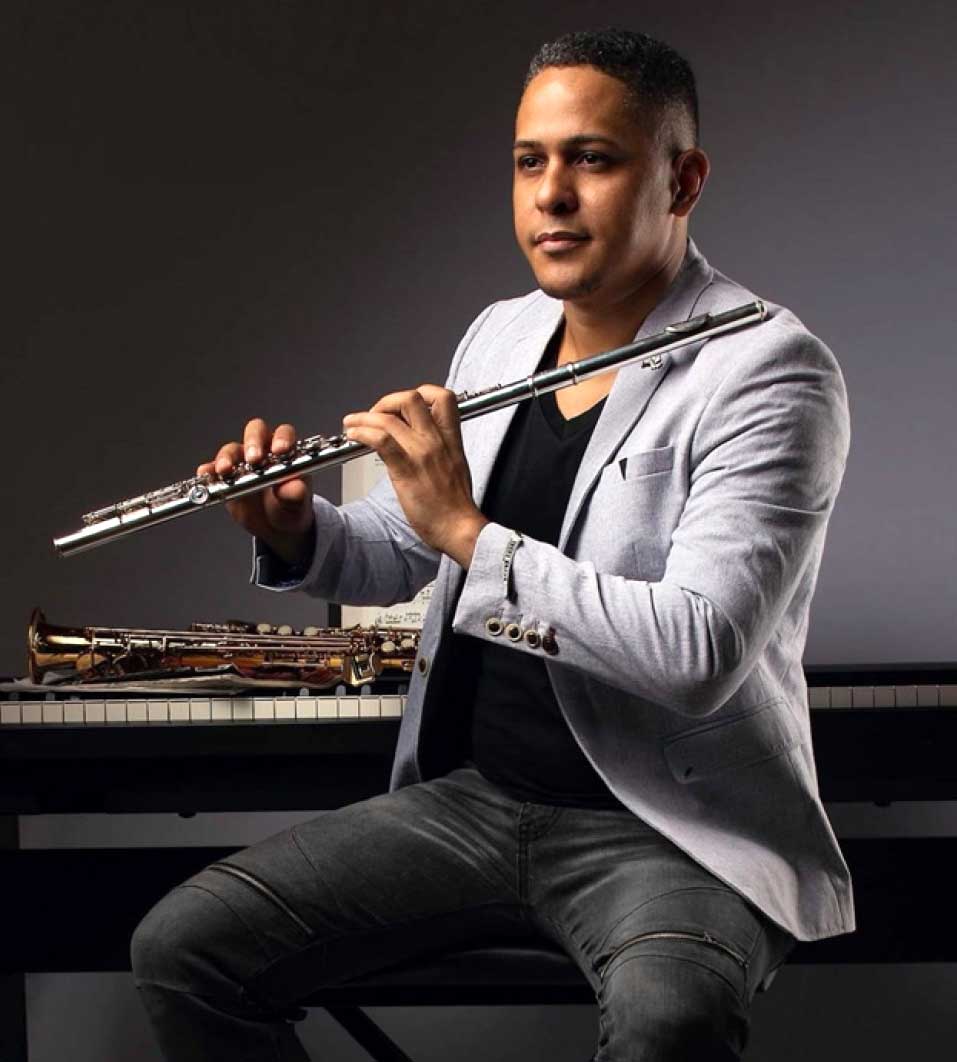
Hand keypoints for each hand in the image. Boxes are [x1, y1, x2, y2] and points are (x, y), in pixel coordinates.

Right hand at [197, 418, 314, 566]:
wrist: (275, 527)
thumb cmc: (290, 507)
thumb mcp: (297, 504)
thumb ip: (296, 494)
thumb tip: (295, 487)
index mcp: (285, 453)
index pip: (284, 434)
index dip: (282, 438)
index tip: (280, 450)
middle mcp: (263, 451)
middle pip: (255, 433)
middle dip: (253, 443)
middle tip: (254, 459)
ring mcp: (242, 463)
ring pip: (232, 450)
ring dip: (227, 457)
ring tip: (226, 470)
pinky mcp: (225, 477)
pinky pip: (213, 469)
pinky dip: (209, 471)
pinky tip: (206, 475)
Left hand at [342, 385, 487, 566]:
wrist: (459, 527)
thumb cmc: (456, 505)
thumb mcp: (455, 466)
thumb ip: (439, 449)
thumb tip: (417, 442)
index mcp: (451, 438)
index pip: (442, 397)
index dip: (420, 393)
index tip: (403, 407)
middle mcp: (436, 440)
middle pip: (411, 398)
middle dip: (386, 401)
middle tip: (375, 415)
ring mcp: (421, 453)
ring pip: (389, 418)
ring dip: (363, 417)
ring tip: (352, 424)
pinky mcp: (406, 469)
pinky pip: (380, 440)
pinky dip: (361, 432)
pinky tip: (354, 436)